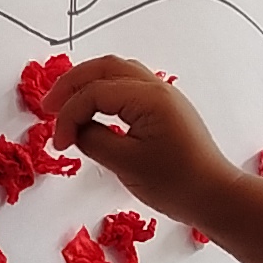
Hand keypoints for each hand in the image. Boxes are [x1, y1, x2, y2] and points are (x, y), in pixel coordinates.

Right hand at [39, 58, 262, 262]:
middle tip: (48, 106)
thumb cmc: (174, 183)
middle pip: (105, 67)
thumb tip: (75, 129)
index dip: (69, 115)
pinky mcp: (165, 107)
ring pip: (118, 72)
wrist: (214, 195)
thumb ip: (93, 139)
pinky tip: (93, 109)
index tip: (57, 144)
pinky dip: (105, 90)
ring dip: (88, 82)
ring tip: (66, 104)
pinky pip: (129, 85)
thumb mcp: (126, 164)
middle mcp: (156, 87)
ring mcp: (163, 95)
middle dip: (72, 83)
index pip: (94, 93)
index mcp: (149, 98)